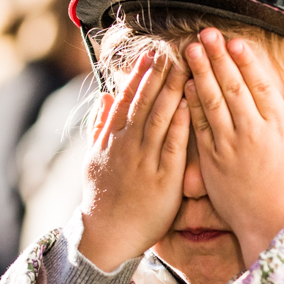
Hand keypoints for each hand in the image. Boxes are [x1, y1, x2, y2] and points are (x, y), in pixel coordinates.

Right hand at [77, 49, 191, 270]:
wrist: (107, 235)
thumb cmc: (103, 197)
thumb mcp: (93, 157)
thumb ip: (100, 125)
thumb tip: (104, 95)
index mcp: (111, 138)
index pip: (127, 99)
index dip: (140, 74)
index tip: (152, 53)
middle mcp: (126, 145)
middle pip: (143, 102)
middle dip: (158, 74)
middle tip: (172, 48)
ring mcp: (144, 161)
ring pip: (158, 118)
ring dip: (171, 90)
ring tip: (184, 66)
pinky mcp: (162, 179)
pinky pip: (172, 145)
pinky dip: (180, 123)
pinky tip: (190, 104)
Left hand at [182, 29, 283, 267]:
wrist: (277, 230)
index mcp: (280, 128)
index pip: (260, 85)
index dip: (247, 61)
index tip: (236, 41)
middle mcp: (254, 132)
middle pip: (232, 86)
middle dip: (218, 57)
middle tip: (206, 34)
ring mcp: (231, 147)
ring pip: (212, 102)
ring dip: (200, 73)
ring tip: (190, 51)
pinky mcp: (213, 164)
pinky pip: (200, 128)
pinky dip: (191, 106)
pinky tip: (184, 87)